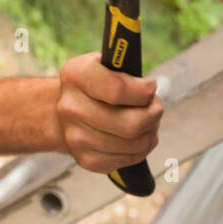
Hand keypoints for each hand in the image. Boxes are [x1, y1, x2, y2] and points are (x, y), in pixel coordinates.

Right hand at [55, 51, 162, 173]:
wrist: (67, 112)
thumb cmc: (96, 84)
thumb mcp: (106, 63)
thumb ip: (126, 69)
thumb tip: (149, 88)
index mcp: (75, 75)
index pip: (117, 89)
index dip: (143, 91)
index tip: (150, 87)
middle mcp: (70, 108)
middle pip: (131, 124)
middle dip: (154, 114)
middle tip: (155, 106)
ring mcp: (76, 138)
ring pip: (135, 144)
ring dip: (151, 132)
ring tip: (147, 120)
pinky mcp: (86, 160)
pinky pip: (129, 159)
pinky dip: (142, 149)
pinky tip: (137, 136)